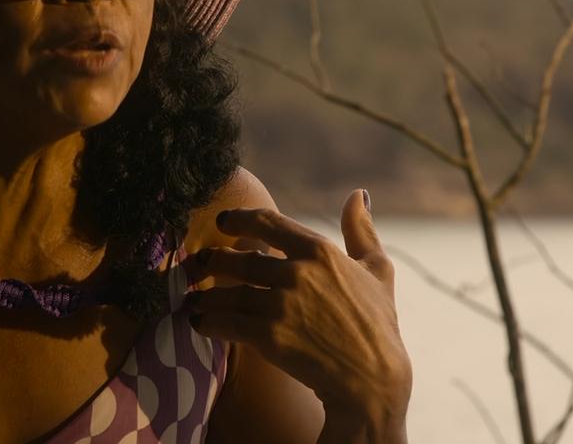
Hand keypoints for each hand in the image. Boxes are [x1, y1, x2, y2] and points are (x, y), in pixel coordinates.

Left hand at [184, 189, 411, 426]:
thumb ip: (361, 231)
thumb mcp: (378, 269)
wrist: (373, 379)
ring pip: (228, 292)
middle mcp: (297, 272)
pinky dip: (208, 322)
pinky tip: (200, 323)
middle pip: (240, 259)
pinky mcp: (268, 336)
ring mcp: (281, 304)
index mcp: (319, 250)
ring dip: (205, 295)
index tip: (222, 220)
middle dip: (214, 260)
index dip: (238, 219)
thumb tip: (357, 194)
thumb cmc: (378, 324)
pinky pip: (226, 322)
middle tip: (200, 263)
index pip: (267, 222)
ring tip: (194, 299)